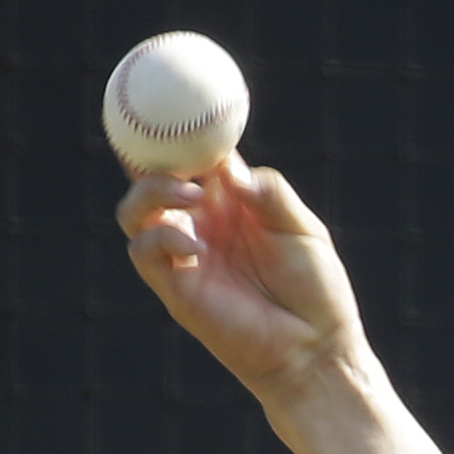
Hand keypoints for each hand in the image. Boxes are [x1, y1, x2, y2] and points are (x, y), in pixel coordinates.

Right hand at [115, 154, 368, 404]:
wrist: (316, 350)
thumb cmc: (317, 290)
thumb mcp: (303, 229)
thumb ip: (270, 193)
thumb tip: (227, 169)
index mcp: (231, 201)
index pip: (194, 155)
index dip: (183, 129)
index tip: (184, 104)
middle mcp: (201, 222)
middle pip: (152, 174)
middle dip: (150, 152)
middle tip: (174, 146)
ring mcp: (185, 254)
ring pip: (136, 209)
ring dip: (153, 191)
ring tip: (191, 195)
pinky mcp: (176, 289)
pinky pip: (144, 252)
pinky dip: (161, 240)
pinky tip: (195, 247)